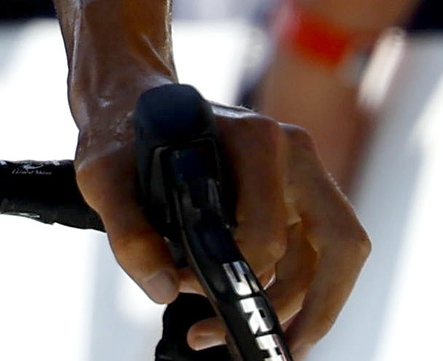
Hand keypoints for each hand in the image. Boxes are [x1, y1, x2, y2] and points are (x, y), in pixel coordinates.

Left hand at [74, 81, 367, 351]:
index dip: (234, 279)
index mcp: (256, 140)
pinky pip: (309, 256)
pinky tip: (249, 316)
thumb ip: (128, 233)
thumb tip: (166, 290)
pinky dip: (288, 293)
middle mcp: (291, 154)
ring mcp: (297, 176)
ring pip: (326, 259)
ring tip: (236, 339)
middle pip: (338, 244)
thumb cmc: (120, 134)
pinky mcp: (291, 198)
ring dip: (293, 309)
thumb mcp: (104, 175)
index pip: (268, 233)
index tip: (187, 289)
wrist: (129, 105)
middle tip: (275, 351)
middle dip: (313, 311)